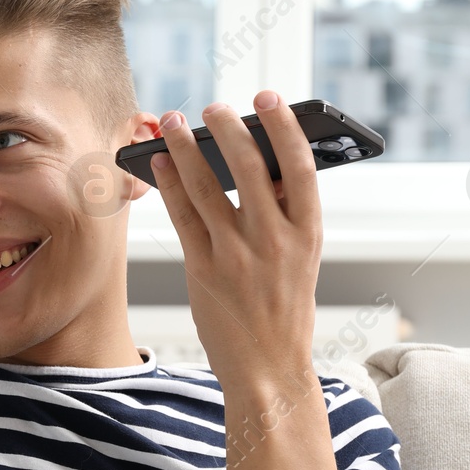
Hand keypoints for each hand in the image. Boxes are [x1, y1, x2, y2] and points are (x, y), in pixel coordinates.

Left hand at [150, 90, 320, 391]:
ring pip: (207, 188)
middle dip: (228, 130)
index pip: (300, 168)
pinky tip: (160, 163)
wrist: (268, 370)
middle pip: (249, 169)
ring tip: (171, 122)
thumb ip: (284, 216)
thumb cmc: (284, 310)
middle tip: (212, 106)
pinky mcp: (204, 271)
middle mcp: (275, 242)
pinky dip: (170, 185)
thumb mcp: (302, 260)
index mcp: (310, 234)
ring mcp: (237, 257)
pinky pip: (182, 217)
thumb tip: (257, 165)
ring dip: (185, 148)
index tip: (268, 99)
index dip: (284, 128)